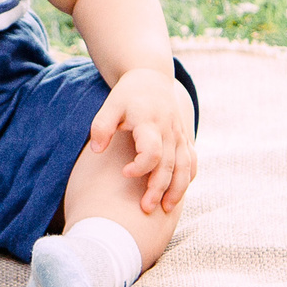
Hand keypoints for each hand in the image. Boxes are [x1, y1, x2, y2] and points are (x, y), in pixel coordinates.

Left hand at [88, 66, 195, 215]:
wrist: (151, 77)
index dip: (140, 166)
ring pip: (185, 166)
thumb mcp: (110, 105)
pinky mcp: (184, 138)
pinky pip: (191, 161)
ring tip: (165, 209)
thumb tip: (96, 150)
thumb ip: (101, 126)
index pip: (152, 151)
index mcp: (150, 122)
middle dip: (158, 188)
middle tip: (145, 208)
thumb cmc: (127, 95)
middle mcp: (168, 130)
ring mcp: (179, 134)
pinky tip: (177, 194)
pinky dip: (187, 178)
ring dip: (177, 189)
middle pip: (169, 165)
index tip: (124, 173)